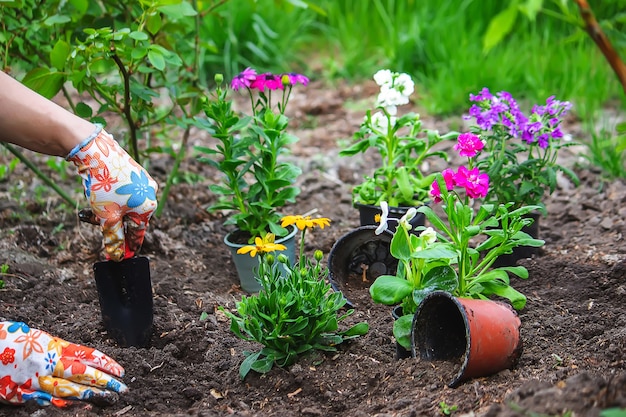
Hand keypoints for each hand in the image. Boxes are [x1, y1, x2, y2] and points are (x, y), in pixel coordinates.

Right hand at [0, 321, 126, 406]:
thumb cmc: (13, 340)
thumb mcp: (41, 339)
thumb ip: (61, 349)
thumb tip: (82, 358)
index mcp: (54, 347)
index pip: (87, 356)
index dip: (106, 364)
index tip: (121, 371)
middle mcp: (48, 362)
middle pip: (82, 373)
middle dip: (105, 381)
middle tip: (122, 388)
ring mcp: (35, 379)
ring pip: (68, 389)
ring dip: (90, 395)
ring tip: (107, 399)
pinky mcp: (22, 392)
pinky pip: (46, 399)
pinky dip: (64, 404)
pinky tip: (80, 407)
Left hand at [67, 126, 157, 260]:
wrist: (96, 151)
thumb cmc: (105, 186)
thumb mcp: (107, 217)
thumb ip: (113, 238)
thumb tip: (116, 256)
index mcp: (148, 207)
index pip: (138, 233)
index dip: (128, 246)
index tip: (122, 257)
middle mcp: (150, 194)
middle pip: (131, 218)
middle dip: (112, 223)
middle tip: (95, 223)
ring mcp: (142, 182)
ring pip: (125, 205)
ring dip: (109, 211)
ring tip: (92, 207)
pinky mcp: (133, 172)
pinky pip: (124, 193)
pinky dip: (111, 198)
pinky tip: (98, 193)